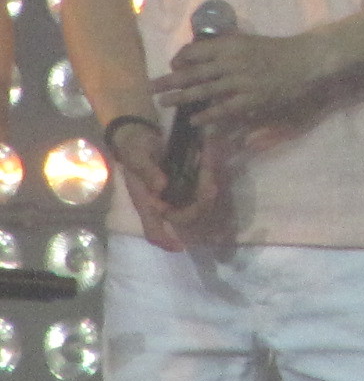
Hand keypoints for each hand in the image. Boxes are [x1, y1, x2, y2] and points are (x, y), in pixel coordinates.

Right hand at [105, 118, 222, 251]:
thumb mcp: (137, 156)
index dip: (165, 241)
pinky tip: (208, 158)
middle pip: (184, 217)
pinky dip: (207, 176)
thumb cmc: (134, 149)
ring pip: (196, 202)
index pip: (154, 230)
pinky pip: (200, 186)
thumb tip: (160, 188)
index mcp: (146, 202)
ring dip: (207, 189)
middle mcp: (162, 202)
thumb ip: (147, 171)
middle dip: (200, 204)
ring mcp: (174, 192)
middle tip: (211, 186)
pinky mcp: (184, 180)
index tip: (180, 247)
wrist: (140, 133)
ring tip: (210, 167)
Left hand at [151, 31, 333, 128]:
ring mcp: (241, 82)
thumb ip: (228, 46)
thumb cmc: (279, 50)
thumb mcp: (250, 41)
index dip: (181, 58)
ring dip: (181, 97)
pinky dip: (207, 115)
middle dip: (170, 80)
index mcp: (232, 44)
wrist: (307, 60)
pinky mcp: (251, 99)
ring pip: (204, 91)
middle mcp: (232, 61)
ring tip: (164, 103)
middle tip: (150, 87)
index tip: (174, 64)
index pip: (196, 51)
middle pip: (193, 71)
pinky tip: (194, 121)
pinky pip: (224, 109)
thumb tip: (204, 51)